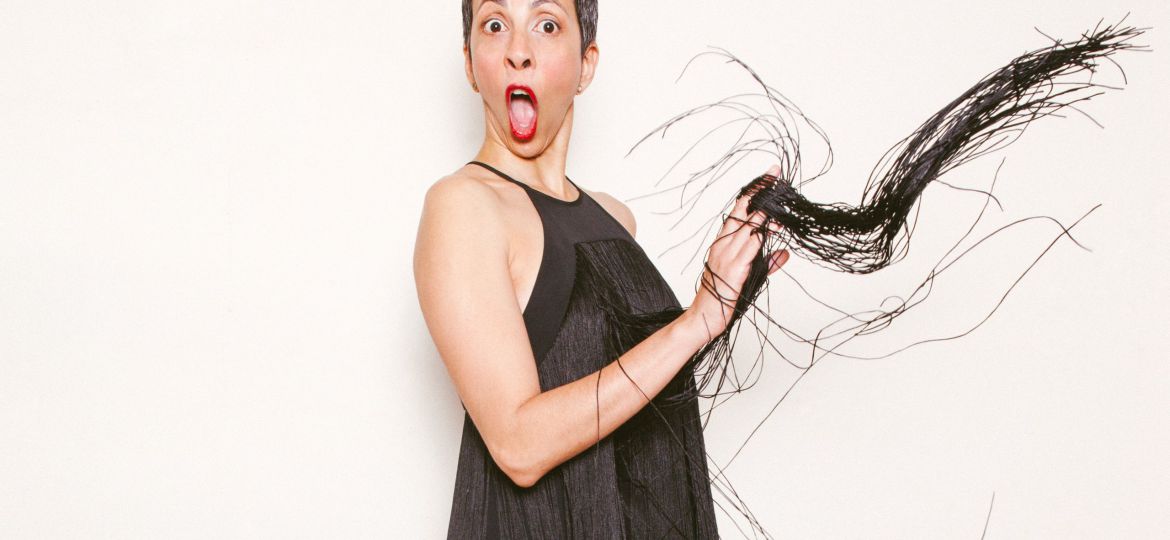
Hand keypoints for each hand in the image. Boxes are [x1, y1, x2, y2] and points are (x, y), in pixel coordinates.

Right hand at [683, 164, 789, 340]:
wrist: (704, 318)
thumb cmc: (722, 297)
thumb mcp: (748, 275)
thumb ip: (767, 262)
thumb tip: (785, 252)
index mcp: (723, 244)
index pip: (739, 212)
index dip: (753, 194)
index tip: (767, 179)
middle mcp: (723, 245)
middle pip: (743, 211)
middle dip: (760, 192)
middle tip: (774, 174)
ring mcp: (727, 256)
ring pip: (748, 226)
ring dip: (765, 210)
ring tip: (779, 194)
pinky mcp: (734, 269)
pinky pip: (750, 248)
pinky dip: (762, 235)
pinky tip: (773, 226)